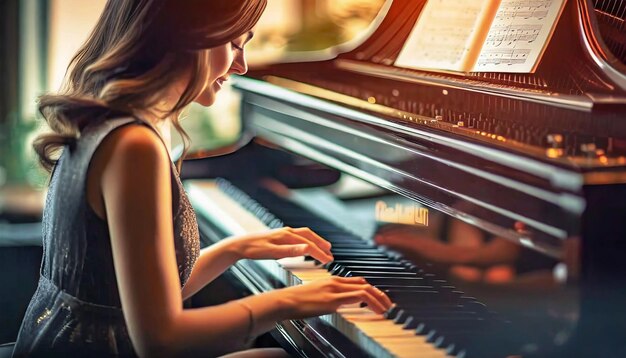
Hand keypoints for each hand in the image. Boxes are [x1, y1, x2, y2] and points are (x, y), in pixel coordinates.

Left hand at [224, 227, 333, 262]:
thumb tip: (306, 249)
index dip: (320, 253)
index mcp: (286, 235)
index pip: (308, 244)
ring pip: (304, 235)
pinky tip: (306, 246)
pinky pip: (298, 236)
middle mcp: (286, 232)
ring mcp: (283, 233)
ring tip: (324, 248)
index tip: (328, 260)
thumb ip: (290, 251)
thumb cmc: (253, 249)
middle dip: (321, 245)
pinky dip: (307, 240)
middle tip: (331, 254)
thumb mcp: (271, 252)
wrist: (239, 245)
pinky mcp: (280, 236)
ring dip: (315, 241)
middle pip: (309, 236)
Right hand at [275, 276, 393, 317]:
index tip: (378, 298)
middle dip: (379, 293)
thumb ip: (327, 298)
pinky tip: (376, 310)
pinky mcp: (333, 299)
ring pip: (365, 289)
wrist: (284, 301)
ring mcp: (334, 290)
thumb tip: (336, 306)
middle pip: (364, 283)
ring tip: (386, 308)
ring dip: (379, 299)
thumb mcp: (315, 297)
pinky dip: (372, 302)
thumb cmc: (295, 302)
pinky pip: (359, 297)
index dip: (370, 289)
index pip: (356, 281)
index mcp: (330, 281)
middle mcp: (335, 282)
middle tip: (388, 303)